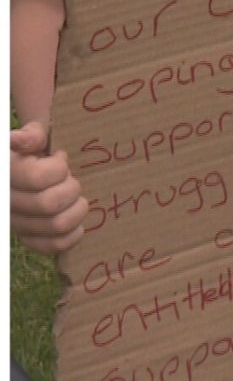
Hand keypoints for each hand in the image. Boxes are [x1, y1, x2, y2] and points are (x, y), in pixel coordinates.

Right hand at [11, 121, 87, 253]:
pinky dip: (73, 235)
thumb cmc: (37, 149)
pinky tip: (77, 222)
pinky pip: (54, 245)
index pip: (37, 178)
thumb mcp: (34, 135)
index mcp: (6, 174)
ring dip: (77, 210)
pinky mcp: (29, 238)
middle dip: (71, 188)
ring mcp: (16, 223)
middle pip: (49, 204)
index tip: (60, 159)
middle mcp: (7, 202)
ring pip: (57, 225)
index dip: (58, 168)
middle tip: (71, 180)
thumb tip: (21, 140)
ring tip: (76, 198)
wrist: (33, 167)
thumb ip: (31, 135)